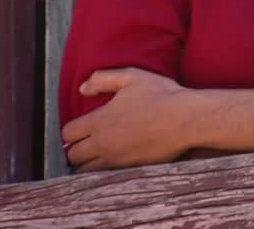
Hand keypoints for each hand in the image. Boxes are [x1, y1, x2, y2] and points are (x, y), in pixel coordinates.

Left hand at [61, 67, 190, 172]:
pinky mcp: (130, 169)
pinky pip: (106, 177)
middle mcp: (103, 143)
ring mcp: (116, 160)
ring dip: (87, 164)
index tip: (80, 128)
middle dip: (75, 150)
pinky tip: (113, 162)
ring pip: (86, 171)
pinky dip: (104, 172)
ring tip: (97, 156)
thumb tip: (82, 89)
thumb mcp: (131, 76)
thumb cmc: (161, 95)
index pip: (68, 134)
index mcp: (99, 121)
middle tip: (86, 144)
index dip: (71, 131)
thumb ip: (102, 79)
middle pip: (73, 156)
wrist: (186, 120)